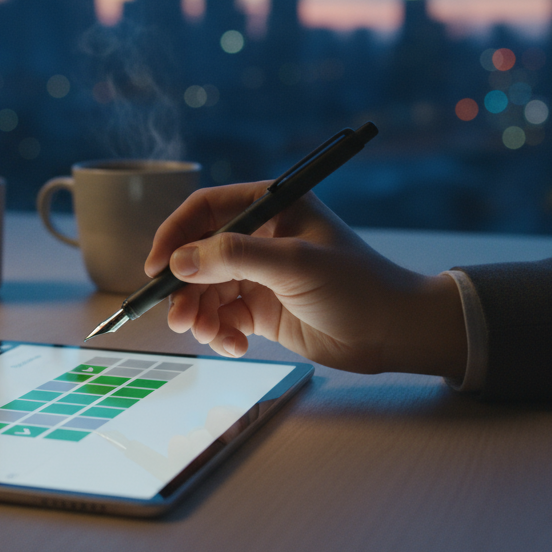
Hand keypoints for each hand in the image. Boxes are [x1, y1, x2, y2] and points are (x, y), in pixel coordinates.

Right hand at [144, 182, 466, 377]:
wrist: (394, 333)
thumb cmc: (357, 285)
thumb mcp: (294, 263)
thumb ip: (234, 257)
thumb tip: (180, 260)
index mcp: (272, 206)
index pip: (205, 209)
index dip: (175, 236)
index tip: (157, 267)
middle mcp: (261, 236)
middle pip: (198, 255)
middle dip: (184, 288)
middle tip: (178, 318)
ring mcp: (260, 274)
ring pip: (206, 290)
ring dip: (199, 314)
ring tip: (209, 336)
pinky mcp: (263, 308)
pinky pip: (223, 317)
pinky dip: (220, 333)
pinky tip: (234, 345)